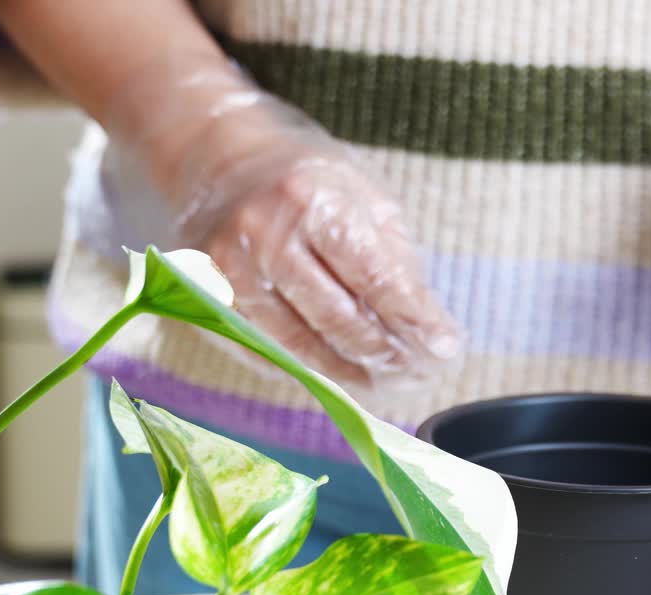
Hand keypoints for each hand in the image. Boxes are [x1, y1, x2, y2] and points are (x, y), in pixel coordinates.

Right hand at [106, 57, 461, 387]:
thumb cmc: (307, 180)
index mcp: (312, 200)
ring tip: (387, 381)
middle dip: (386, 354)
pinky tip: (340, 373)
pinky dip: (305, 368)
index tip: (446, 348)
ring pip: (298, 345)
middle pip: (337, 319)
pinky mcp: (205, 297)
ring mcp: (227, 270)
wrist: (220, 157)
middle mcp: (264, 235)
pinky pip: (262, 350)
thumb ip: (393, 258)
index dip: (414, 320)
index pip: (374, 277)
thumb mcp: (364, 196)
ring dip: (350, 373)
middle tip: (421, 373)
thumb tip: (426, 326)